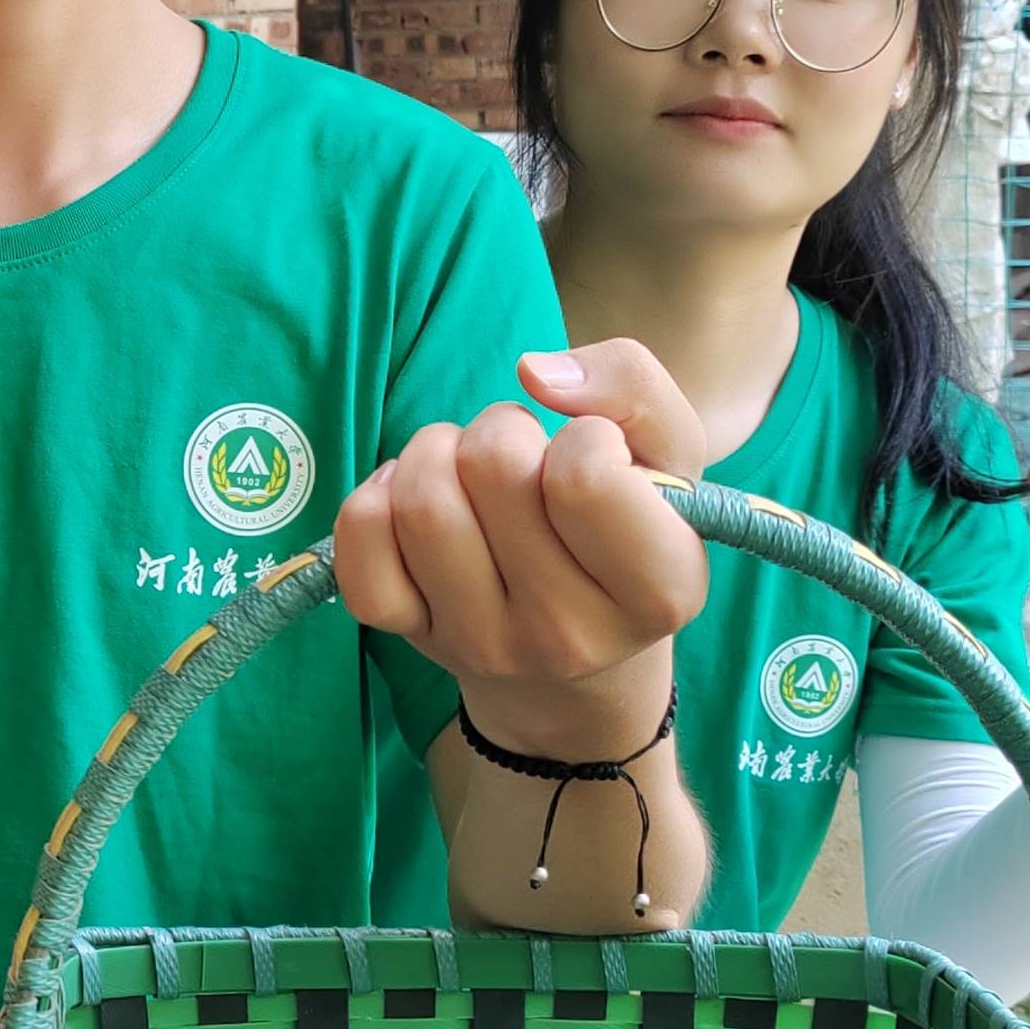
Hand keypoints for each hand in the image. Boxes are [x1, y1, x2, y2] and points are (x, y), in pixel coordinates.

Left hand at [333, 343, 709, 755]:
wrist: (574, 656)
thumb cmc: (625, 530)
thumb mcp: (669, 455)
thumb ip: (632, 387)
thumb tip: (535, 371)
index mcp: (660, 590)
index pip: (586, 477)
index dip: (586, 436)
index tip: (594, 455)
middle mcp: (570, 634)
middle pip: (493, 466)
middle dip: (504, 431)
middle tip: (523, 459)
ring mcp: (482, 643)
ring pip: (422, 498)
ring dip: (440, 452)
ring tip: (470, 473)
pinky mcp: (411, 635)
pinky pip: (359, 538)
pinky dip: (377, 495)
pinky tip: (413, 502)